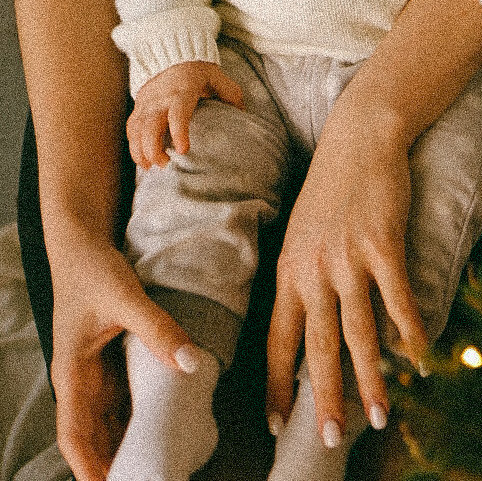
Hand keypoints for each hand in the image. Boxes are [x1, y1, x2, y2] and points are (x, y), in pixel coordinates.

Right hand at [49, 228, 200, 480]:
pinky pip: (123, 401)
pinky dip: (138, 419)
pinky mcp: (110, 365)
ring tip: (158, 465)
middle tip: (148, 479)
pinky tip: (161, 428)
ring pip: (109, 423)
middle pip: (93, 438)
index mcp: (72, 374)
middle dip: (115, 464)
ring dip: (127, 444)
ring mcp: (95, 376)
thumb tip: (189, 362)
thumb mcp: (124, 296)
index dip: (89, 467)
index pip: (74, 436)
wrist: (83, 244)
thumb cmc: (93, 269)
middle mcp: (81, 382)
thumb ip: (156, 328)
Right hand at [126, 60, 244, 167]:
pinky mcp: (139, 106)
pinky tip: (142, 160)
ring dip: (141, 151)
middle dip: (153, 148)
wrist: (171, 52)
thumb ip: (230, 94)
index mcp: (182, 90)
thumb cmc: (197, 69)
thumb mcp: (216, 76)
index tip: (183, 150)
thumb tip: (244, 115)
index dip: (179, 132)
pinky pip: (132, 128)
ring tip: (150, 167)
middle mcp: (161, 98)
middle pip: (151, 126)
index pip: (178, 113)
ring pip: (137, 129)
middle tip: (165, 164)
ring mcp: (147, 102)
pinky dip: (133, 146)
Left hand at [266, 99, 428, 446]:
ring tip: (381, 413)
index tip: (275, 421)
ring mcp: (349, 258)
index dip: (276, 383)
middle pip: (318, 347)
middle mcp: (314, 269)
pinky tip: (419, 355)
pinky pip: (397, 300)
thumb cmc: (335, 183)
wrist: (361, 134)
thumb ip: (305, 273)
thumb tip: (311, 317)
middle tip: (328, 439)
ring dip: (371, 379)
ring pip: (359, 332)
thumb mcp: (304, 229)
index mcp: (290, 269)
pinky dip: (410, 332)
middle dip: (323, 398)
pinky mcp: (383, 243)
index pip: (278, 339)